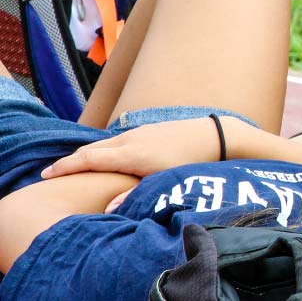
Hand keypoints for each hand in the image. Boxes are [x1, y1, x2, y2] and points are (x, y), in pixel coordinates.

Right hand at [42, 117, 240, 179]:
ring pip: (105, 143)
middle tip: (53, 173)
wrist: (216, 135)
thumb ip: (134, 195)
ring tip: (75, 167)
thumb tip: (108, 211)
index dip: (65, 167)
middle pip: (91, 149)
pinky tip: (106, 157)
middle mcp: (130, 139)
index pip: (88, 159)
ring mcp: (139, 132)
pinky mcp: (148, 129)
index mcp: (130, 154)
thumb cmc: (191, 162)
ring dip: (88, 153)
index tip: (46, 174)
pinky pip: (118, 139)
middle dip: (71, 161)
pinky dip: (104, 148)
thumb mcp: (163, 182)